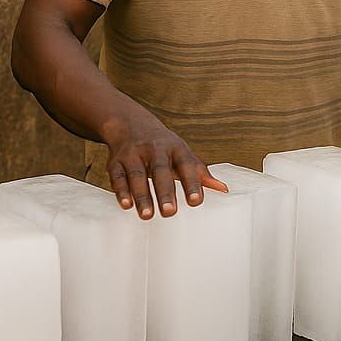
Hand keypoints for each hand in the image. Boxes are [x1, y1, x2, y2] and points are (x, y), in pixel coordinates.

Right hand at [102, 116, 227, 218]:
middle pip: (160, 171)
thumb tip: (224, 189)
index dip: (192, 183)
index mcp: (176, 148)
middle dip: (165, 192)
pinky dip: (121, 190)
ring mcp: (134, 154)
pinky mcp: (115, 161)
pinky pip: (118, 176)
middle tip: (169, 213)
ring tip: (147, 215)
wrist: (130, 124)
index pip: (186, 165)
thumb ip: (200, 173)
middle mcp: (155, 149)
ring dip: (142, 195)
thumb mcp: (183, 154)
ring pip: (138, 175)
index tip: (196, 202)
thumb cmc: (164, 146)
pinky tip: (126, 205)